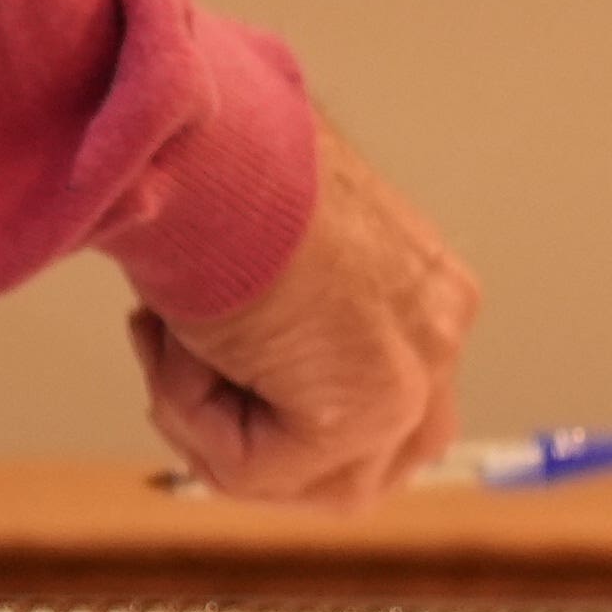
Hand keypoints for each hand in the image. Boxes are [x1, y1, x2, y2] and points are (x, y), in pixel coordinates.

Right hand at [128, 120, 475, 504]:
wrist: (194, 129)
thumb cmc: (214, 165)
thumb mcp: (266, 259)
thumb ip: (287, 335)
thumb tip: (239, 381)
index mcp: (426, 293)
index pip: (378, 419)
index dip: (271, 418)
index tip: (198, 359)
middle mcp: (438, 333)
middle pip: (358, 472)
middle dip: (256, 449)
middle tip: (181, 373)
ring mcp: (412, 373)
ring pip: (301, 481)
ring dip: (210, 425)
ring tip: (173, 338)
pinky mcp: (363, 406)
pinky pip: (252, 469)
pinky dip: (188, 413)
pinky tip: (174, 334)